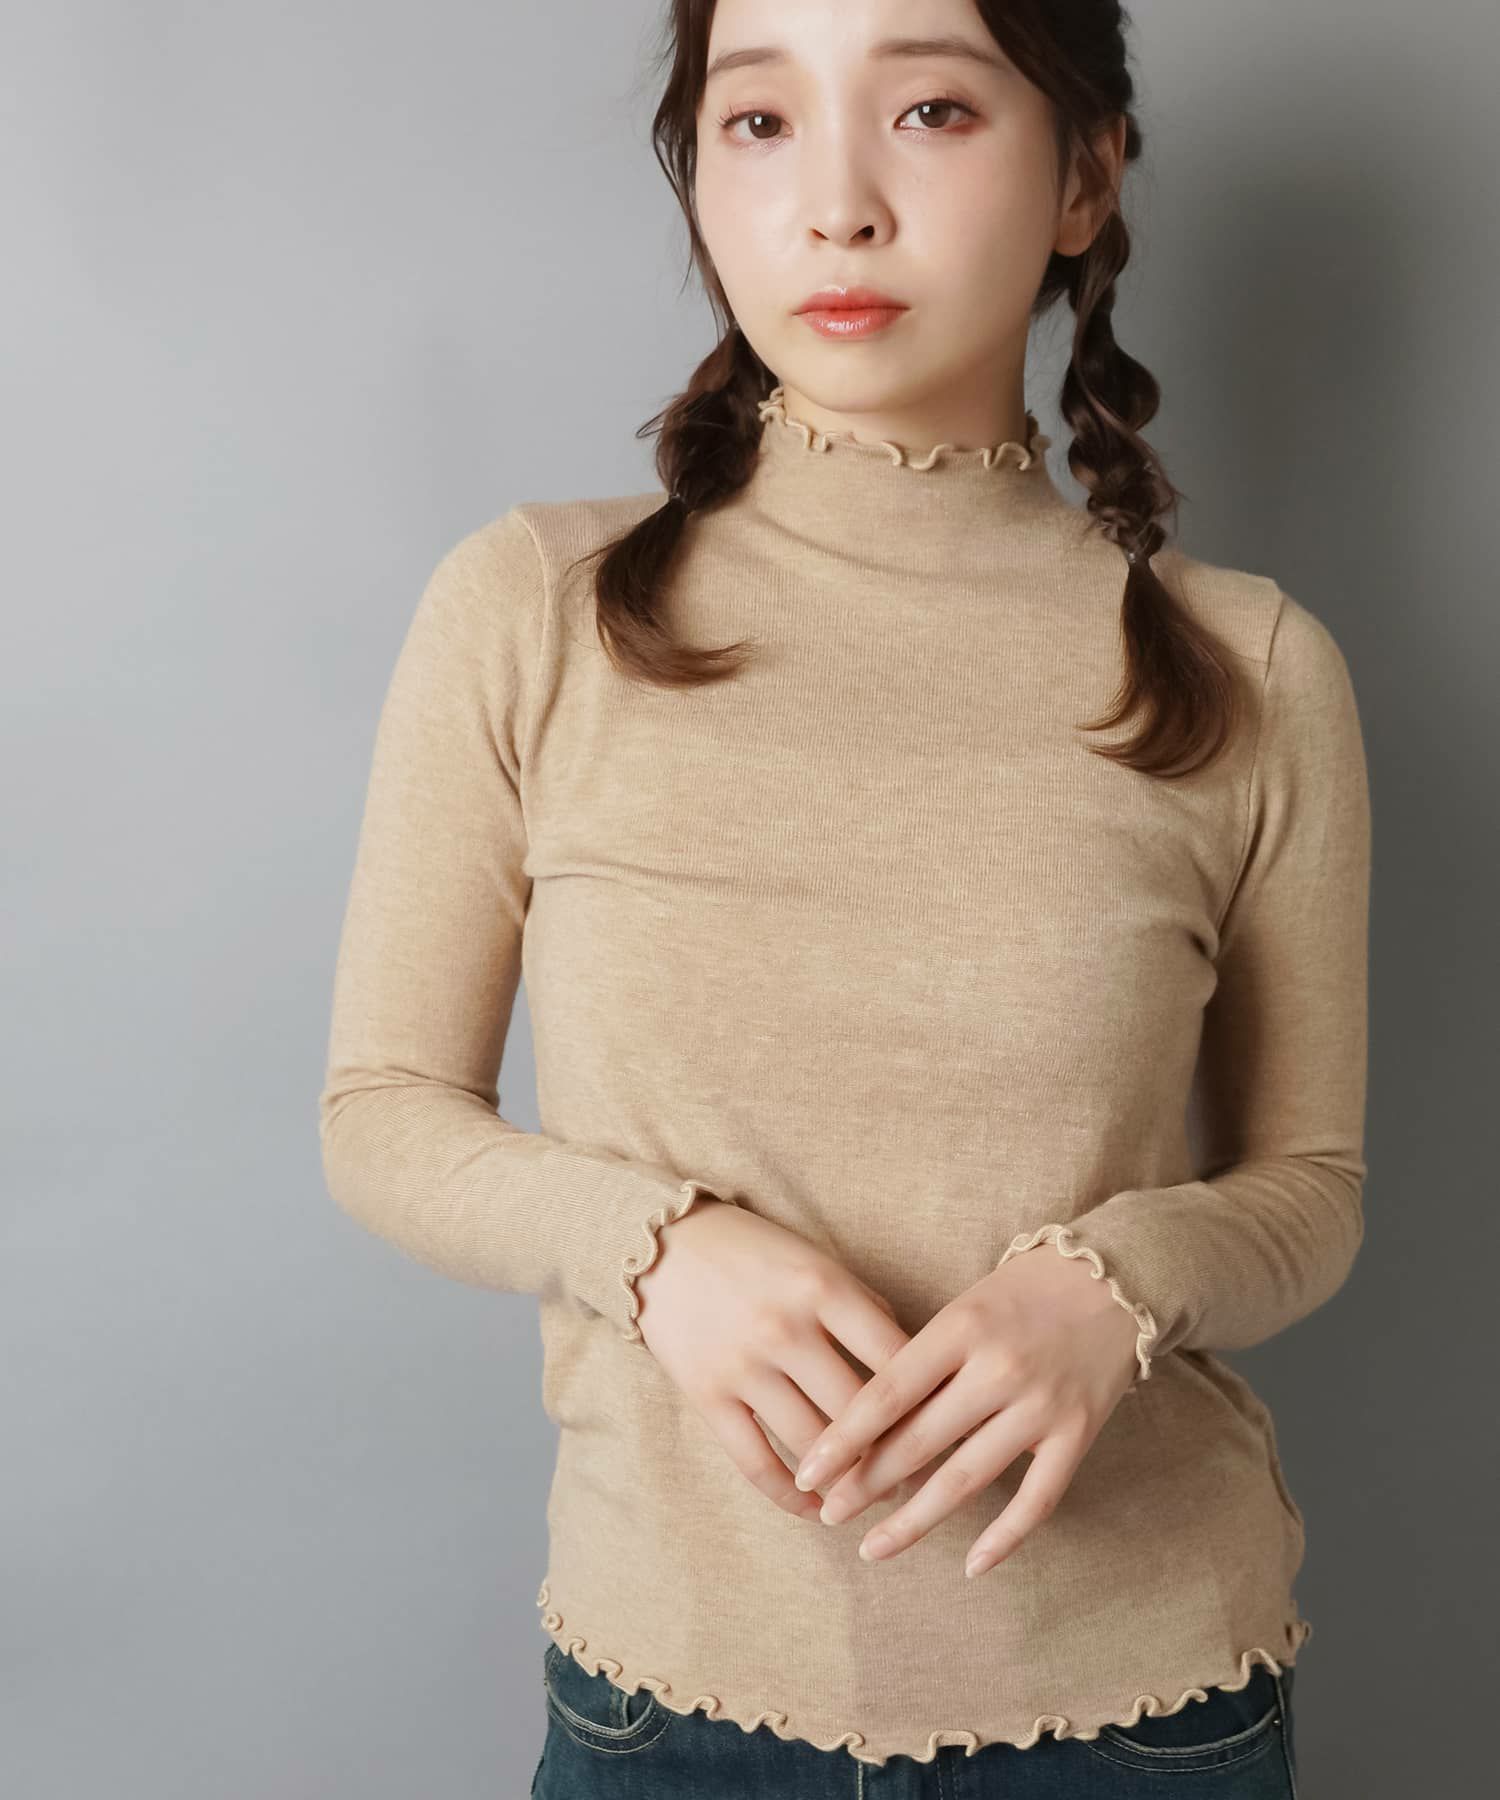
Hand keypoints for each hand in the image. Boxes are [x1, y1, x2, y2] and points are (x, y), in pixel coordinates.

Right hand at [632, 1201, 913, 1521]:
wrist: (663, 1245)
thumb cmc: (755, 1252)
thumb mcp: (815, 1261)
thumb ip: (862, 1309)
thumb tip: (914, 1367)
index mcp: (823, 1288)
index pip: (895, 1358)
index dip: (931, 1402)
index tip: (952, 1431)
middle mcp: (785, 1328)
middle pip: (859, 1412)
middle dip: (897, 1454)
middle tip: (924, 1479)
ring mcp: (744, 1365)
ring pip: (813, 1445)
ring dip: (849, 1482)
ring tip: (877, 1498)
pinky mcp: (707, 1394)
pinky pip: (756, 1462)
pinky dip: (790, 1495)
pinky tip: (816, 1509)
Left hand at [789, 1243, 1143, 1575]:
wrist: (1117, 1275)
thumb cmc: (1024, 1289)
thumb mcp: (964, 1307)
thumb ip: (923, 1358)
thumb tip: (867, 1426)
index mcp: (960, 1328)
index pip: (887, 1393)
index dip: (843, 1439)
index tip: (808, 1471)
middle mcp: (997, 1368)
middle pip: (918, 1441)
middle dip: (866, 1485)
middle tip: (829, 1513)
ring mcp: (1040, 1405)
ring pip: (966, 1479)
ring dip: (915, 1521)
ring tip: (874, 1547)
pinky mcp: (1078, 1433)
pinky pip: (1037, 1499)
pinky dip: (1004, 1538)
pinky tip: (972, 1565)